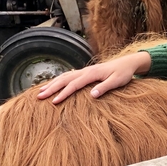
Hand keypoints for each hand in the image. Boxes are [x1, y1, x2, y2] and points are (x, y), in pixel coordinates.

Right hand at [36, 52, 151, 103]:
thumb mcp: (117, 82)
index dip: (63, 93)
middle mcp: (85, 71)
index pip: (74, 85)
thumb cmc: (123, 74)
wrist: (127, 63)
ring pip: (64, 76)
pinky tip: (52, 85)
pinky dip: (58, 81)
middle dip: (51, 88)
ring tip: (40, 92)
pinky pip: (68, 76)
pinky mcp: (85, 73)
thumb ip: (105, 88)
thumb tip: (92, 95)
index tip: (54, 102)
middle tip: (39, 97)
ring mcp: (84, 71)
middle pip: (64, 79)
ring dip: (52, 84)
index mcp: (92, 74)